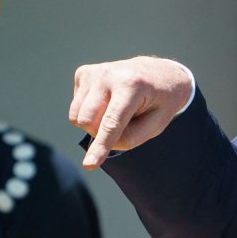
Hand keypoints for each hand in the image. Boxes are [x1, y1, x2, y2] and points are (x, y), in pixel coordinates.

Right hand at [70, 56, 194, 167]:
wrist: (160, 74)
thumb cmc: (160, 102)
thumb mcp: (157, 124)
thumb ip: (132, 137)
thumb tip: (102, 144)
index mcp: (132, 85)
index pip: (112, 123)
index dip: (101, 146)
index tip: (89, 165)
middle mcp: (108, 75)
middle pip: (88, 122)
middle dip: (102, 133)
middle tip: (125, 124)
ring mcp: (94, 72)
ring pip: (77, 117)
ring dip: (95, 123)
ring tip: (118, 111)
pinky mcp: (83, 73)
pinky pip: (76, 107)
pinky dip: (90, 111)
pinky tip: (108, 101)